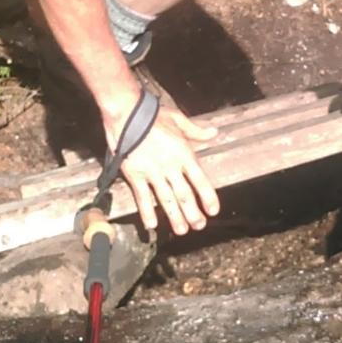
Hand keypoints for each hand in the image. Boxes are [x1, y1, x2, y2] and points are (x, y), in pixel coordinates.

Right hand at [116, 107, 219, 235]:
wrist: (127, 112)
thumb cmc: (153, 114)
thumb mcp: (178, 118)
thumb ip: (196, 130)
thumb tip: (214, 132)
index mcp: (184, 153)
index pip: (200, 180)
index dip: (207, 197)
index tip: (213, 211)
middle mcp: (170, 165)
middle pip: (184, 194)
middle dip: (193, 213)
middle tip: (199, 226)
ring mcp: (152, 172)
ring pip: (166, 199)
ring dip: (175, 217)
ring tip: (182, 230)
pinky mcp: (135, 174)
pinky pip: (142, 197)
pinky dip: (146, 211)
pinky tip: (151, 224)